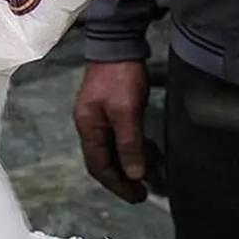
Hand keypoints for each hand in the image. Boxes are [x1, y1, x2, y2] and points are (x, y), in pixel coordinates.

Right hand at [74, 61, 150, 202]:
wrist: (118, 42)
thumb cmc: (120, 76)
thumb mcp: (126, 112)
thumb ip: (129, 144)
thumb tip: (133, 174)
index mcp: (88, 128)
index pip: (99, 166)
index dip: (117, 184)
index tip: (136, 195)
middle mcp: (90, 125)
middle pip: (104, 161)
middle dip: (123, 178)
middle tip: (143, 192)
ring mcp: (99, 117)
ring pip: (114, 150)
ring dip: (130, 164)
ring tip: (150, 176)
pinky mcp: (111, 109)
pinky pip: (121, 137)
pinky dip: (134, 148)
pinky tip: (149, 152)